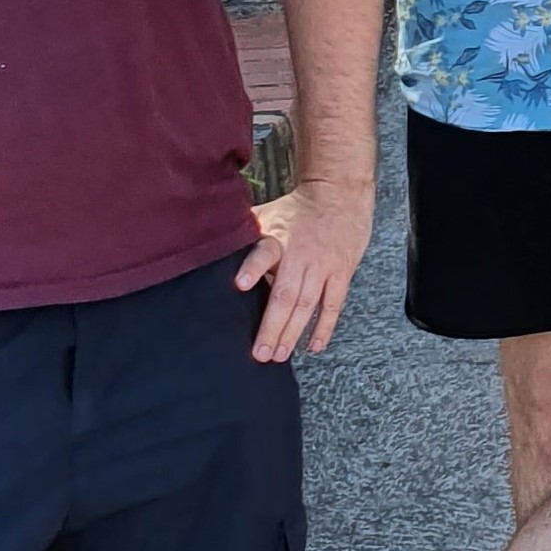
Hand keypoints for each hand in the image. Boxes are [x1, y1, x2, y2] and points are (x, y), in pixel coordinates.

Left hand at [239, 181, 375, 359]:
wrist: (340, 195)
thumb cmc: (298, 209)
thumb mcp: (268, 214)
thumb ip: (245, 233)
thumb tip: (210, 243)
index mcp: (279, 239)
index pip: (264, 253)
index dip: (253, 268)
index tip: (239, 285)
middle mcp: (301, 256)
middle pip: (286, 294)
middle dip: (272, 325)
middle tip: (260, 353)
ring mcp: (324, 267)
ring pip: (308, 305)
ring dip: (293, 333)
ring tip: (279, 355)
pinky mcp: (341, 274)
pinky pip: (333, 305)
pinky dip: (324, 327)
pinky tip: (313, 347)